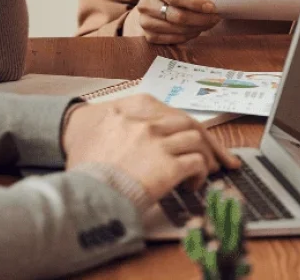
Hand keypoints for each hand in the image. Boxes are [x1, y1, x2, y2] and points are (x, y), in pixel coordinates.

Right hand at [63, 94, 239, 200]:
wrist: (79, 191)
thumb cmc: (85, 166)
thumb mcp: (100, 132)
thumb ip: (125, 125)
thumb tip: (143, 139)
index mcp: (134, 108)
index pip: (172, 113)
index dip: (188, 126)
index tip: (198, 136)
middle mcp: (148, 122)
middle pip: (191, 124)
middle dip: (209, 141)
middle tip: (220, 157)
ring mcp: (159, 142)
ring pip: (198, 140)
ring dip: (206, 157)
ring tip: (206, 171)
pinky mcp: (168, 165)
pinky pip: (197, 163)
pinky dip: (201, 173)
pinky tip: (193, 184)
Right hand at [132, 0, 219, 44]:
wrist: (156, 6)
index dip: (195, 3)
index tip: (212, 7)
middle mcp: (145, 4)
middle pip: (177, 16)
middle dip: (201, 19)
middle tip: (216, 18)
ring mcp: (144, 22)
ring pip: (177, 29)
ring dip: (198, 28)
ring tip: (210, 23)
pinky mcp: (149, 36)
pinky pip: (173, 39)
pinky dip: (189, 36)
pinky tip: (197, 30)